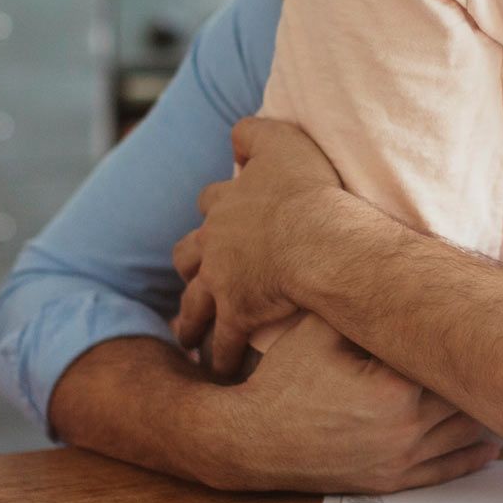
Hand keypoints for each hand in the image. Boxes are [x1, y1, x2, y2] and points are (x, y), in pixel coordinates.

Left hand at [173, 117, 344, 377]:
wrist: (315, 239)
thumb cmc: (306, 190)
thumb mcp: (281, 142)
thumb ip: (255, 132)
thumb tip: (235, 137)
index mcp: (225, 205)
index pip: (212, 203)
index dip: (217, 209)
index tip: (222, 219)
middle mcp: (214, 244)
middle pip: (188, 255)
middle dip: (190, 266)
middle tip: (194, 279)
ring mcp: (221, 283)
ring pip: (194, 304)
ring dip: (191, 319)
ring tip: (188, 336)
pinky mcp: (237, 315)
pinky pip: (224, 344)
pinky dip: (221, 357)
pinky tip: (222, 370)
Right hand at [205, 314, 501, 492]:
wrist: (248, 440)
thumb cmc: (281, 380)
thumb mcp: (317, 328)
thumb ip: (358, 302)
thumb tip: (393, 272)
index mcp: (393, 388)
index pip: (451, 358)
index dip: (475, 340)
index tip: (495, 323)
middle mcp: (404, 429)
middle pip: (467, 397)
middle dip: (487, 376)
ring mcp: (399, 459)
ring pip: (465, 435)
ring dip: (489, 414)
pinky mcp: (391, 479)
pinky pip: (446, 471)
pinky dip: (474, 456)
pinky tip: (493, 444)